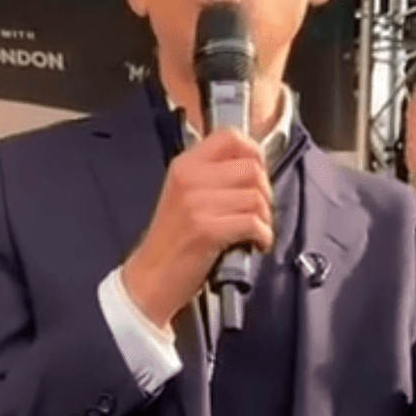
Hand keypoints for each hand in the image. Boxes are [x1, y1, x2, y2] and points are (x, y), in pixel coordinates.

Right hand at [122, 129, 273, 328]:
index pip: (230, 137)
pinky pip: (254, 223)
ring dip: (265, 217)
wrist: (150, 279)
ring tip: (255, 230)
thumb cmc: (174, 239)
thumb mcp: (186, 194)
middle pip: (252, 169)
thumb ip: (215, 175)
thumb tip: (256, 164)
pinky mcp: (206, 229)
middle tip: (258, 210)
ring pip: (257, 197)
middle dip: (265, 192)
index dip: (254, 152)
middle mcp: (189, 179)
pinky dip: (263, 236)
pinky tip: (255, 243)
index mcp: (184, 165)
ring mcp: (196, 204)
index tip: (259, 171)